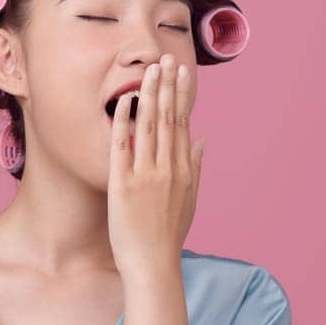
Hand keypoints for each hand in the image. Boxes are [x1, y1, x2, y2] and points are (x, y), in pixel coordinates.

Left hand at [107, 53, 204, 278]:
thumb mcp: (190, 200)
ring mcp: (146, 176)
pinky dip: (124, 123)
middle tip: (166, 58)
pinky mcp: (124, 185)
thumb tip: (202, 141)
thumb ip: (196, 168)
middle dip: (168, 86)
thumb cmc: (168, 237)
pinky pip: (123, 147)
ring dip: (149, 96)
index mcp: (184, 171)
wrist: (153, 265)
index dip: (183, 96)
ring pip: (149, 127)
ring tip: (149, 70)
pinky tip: (123, 102)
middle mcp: (168, 169)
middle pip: (169, 119)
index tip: (183, 72)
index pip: (184, 124)